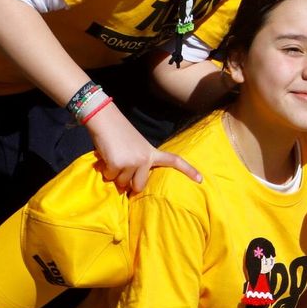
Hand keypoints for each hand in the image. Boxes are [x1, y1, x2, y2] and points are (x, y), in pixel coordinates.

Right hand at [85, 107, 199, 192]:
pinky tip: (107, 157)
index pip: (174, 161)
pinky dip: (105, 171)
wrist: (105, 120)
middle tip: (122, 167)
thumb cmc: (119, 134)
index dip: (188, 171)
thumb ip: (139, 163)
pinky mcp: (118, 164)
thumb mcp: (136, 147)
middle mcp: (146, 158)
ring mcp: (133, 161)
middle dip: (128, 184)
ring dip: (114, 174)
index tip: (201, 180)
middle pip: (139, 186)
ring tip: (114, 157)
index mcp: (152, 152)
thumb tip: (129, 187)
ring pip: (121, 183)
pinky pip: (110, 177)